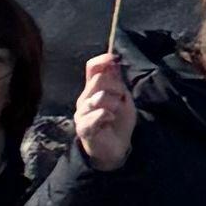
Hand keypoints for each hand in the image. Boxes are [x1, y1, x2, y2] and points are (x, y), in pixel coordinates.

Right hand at [68, 49, 136, 169]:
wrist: (117, 146)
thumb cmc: (119, 120)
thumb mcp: (123, 97)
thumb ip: (117, 80)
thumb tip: (114, 60)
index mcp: (94, 89)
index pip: (92, 68)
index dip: (102, 60)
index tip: (115, 59)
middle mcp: (84, 98)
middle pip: (99, 79)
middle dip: (116, 87)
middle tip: (120, 100)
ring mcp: (81, 113)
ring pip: (99, 97)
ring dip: (114, 104)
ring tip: (114, 113)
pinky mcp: (83, 127)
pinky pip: (97, 114)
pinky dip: (108, 116)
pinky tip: (109, 120)